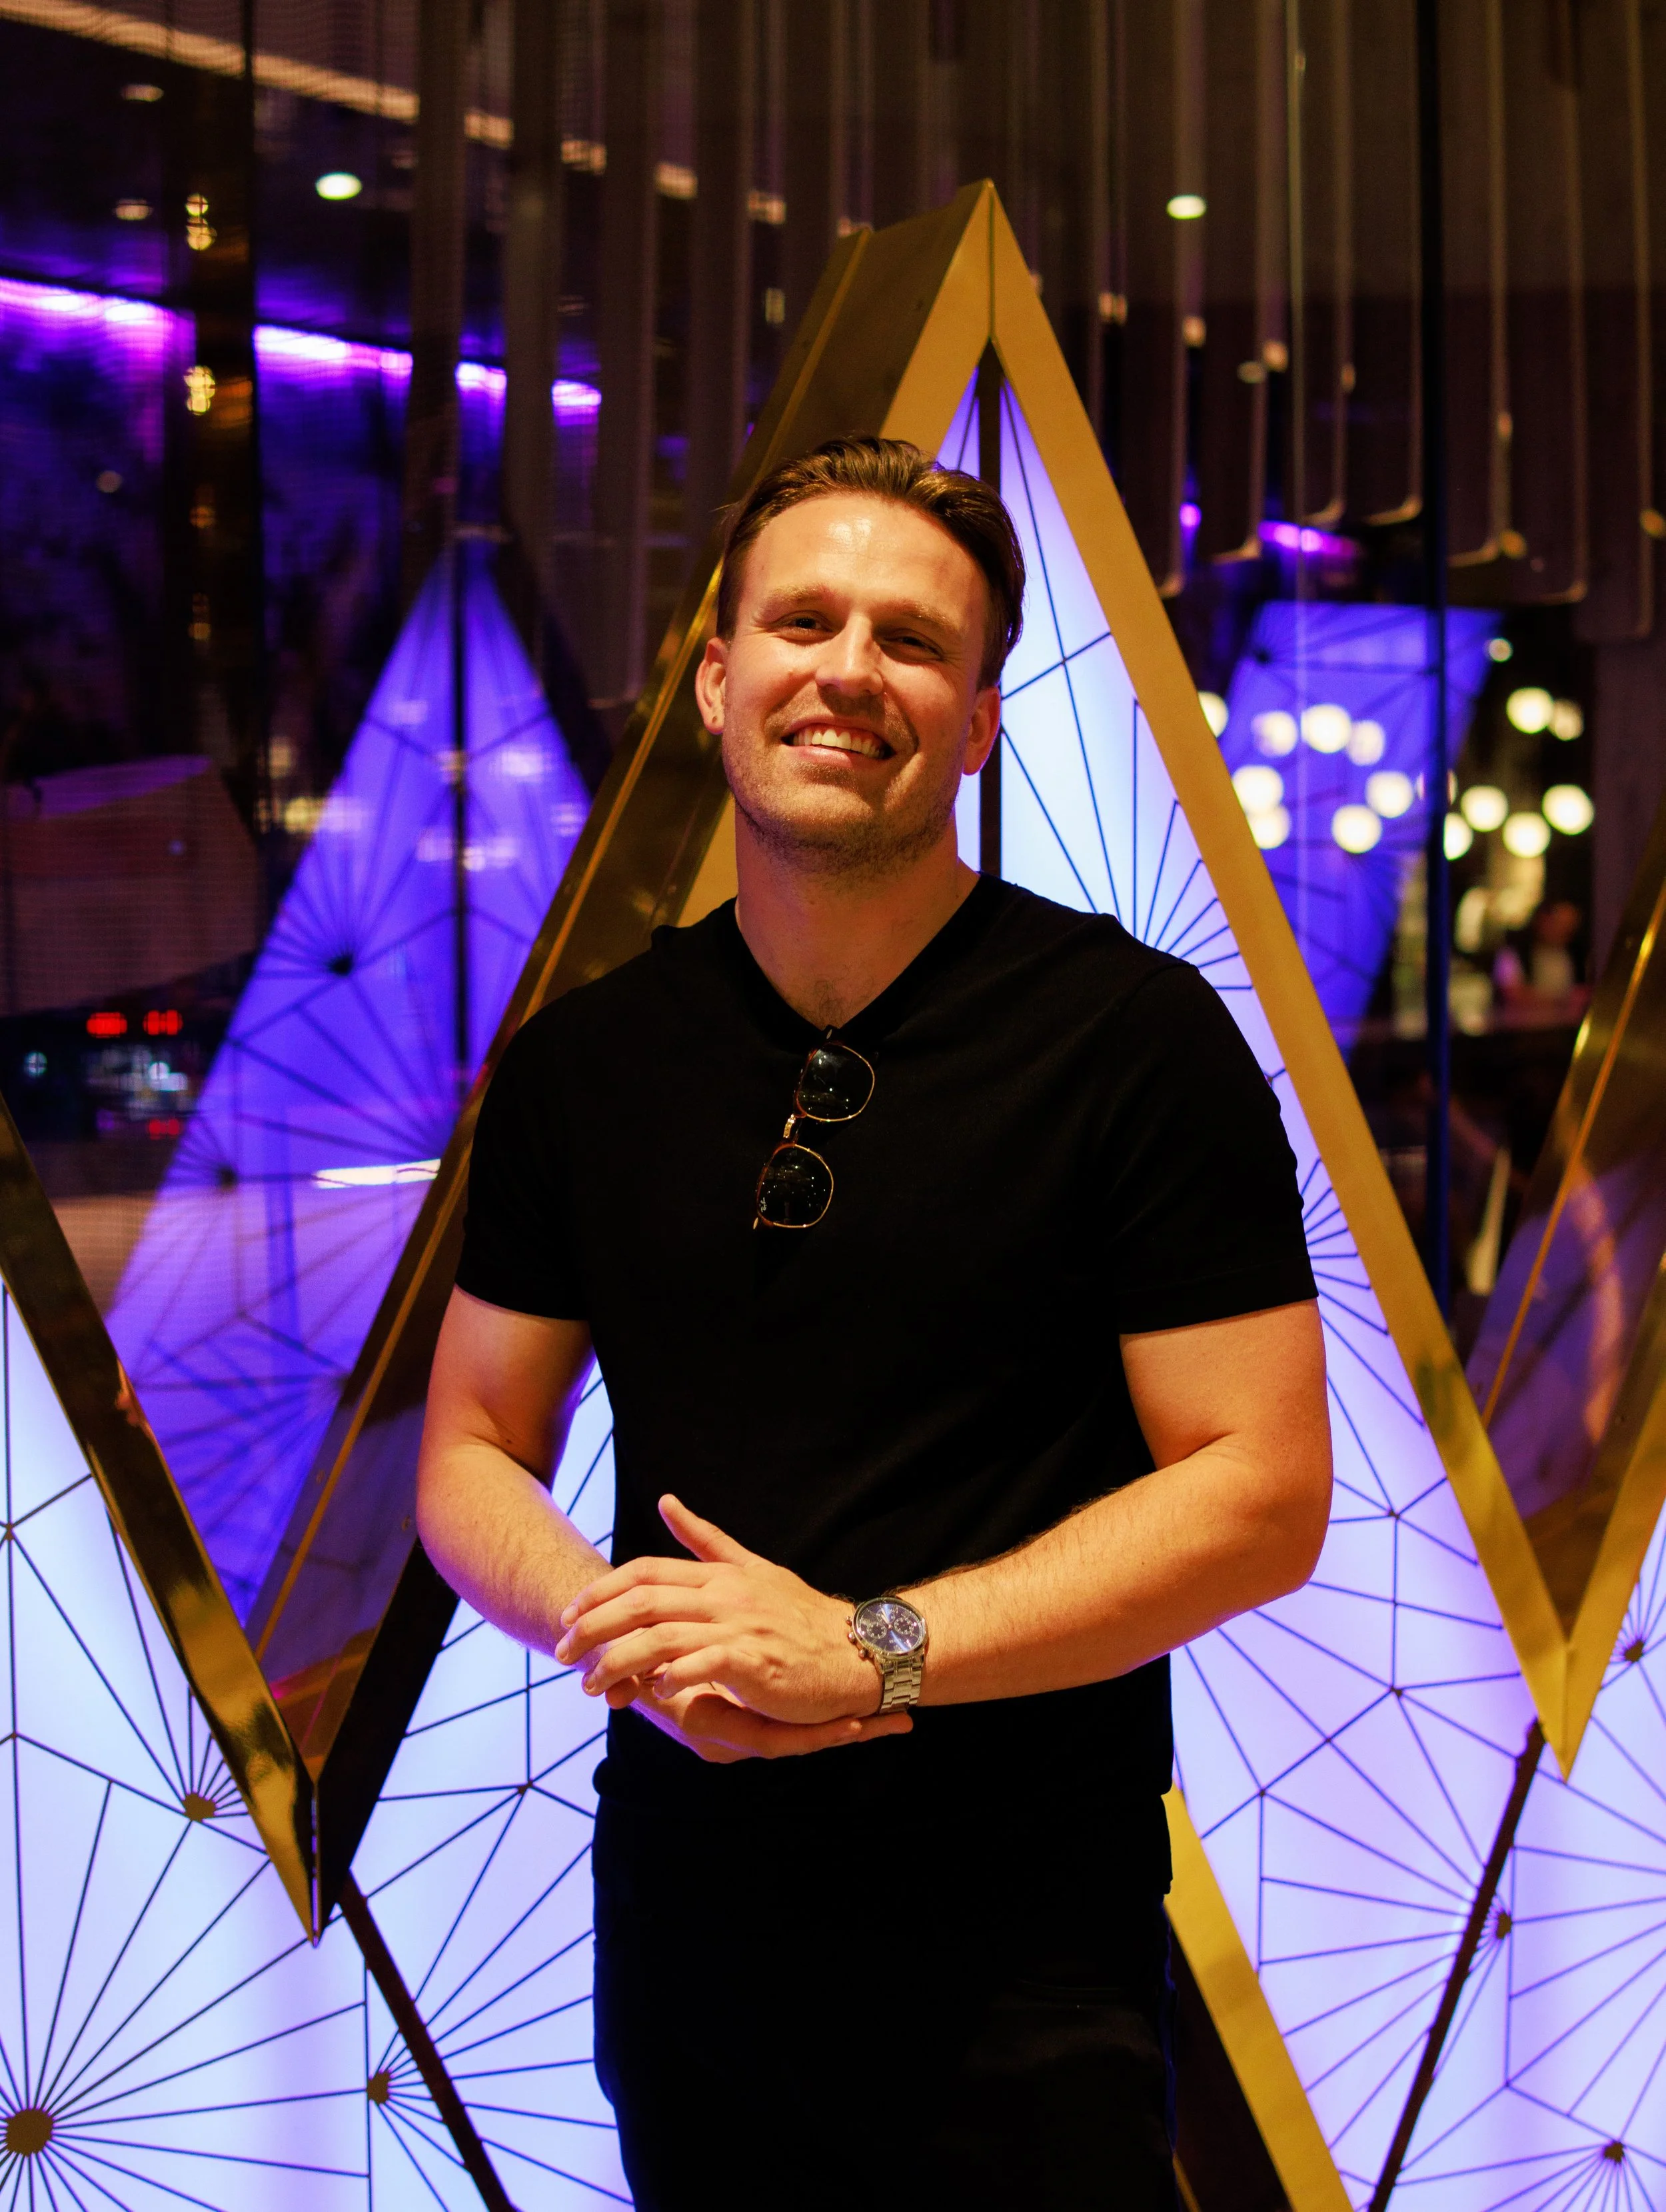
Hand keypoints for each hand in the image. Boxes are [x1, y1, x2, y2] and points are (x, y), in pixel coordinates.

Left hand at [556, 1494, 898, 1737]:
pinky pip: (700, 1666)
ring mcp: (739, 1627)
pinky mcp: (754, 1662)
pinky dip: (670, 1678)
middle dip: (593, 1626)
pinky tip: (652, 1692)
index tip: (570, 1613)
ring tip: (593, 1684)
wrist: (858, 1651)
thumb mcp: (753, 1569)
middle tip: (563, 1650)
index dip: (602, 1591)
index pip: (645, 1572)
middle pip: (641, 1601)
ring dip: (617, 1661)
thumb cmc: (803, 1617)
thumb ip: (706, 1540)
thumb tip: (666, 1501)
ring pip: (660, 1637)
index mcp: (720, 1574)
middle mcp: (724, 1595)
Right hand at [626, 1679, 907, 1763]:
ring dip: (852, 1726)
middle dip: (848, 1732)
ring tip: (901, 1719)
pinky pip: (805, 1724)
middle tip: (900, 1722)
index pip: (779, 1741)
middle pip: (803, 1741)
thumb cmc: (640, 1674)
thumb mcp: (643, 1687)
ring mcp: (754, 1732)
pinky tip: (874, 1715)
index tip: (859, 1726)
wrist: (626, 1662)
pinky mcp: (764, 1718)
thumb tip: (613, 1693)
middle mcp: (741, 1741)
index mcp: (719, 1735)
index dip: (817, 1734)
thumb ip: (639, 1688)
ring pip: (809, 1734)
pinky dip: (835, 1721)